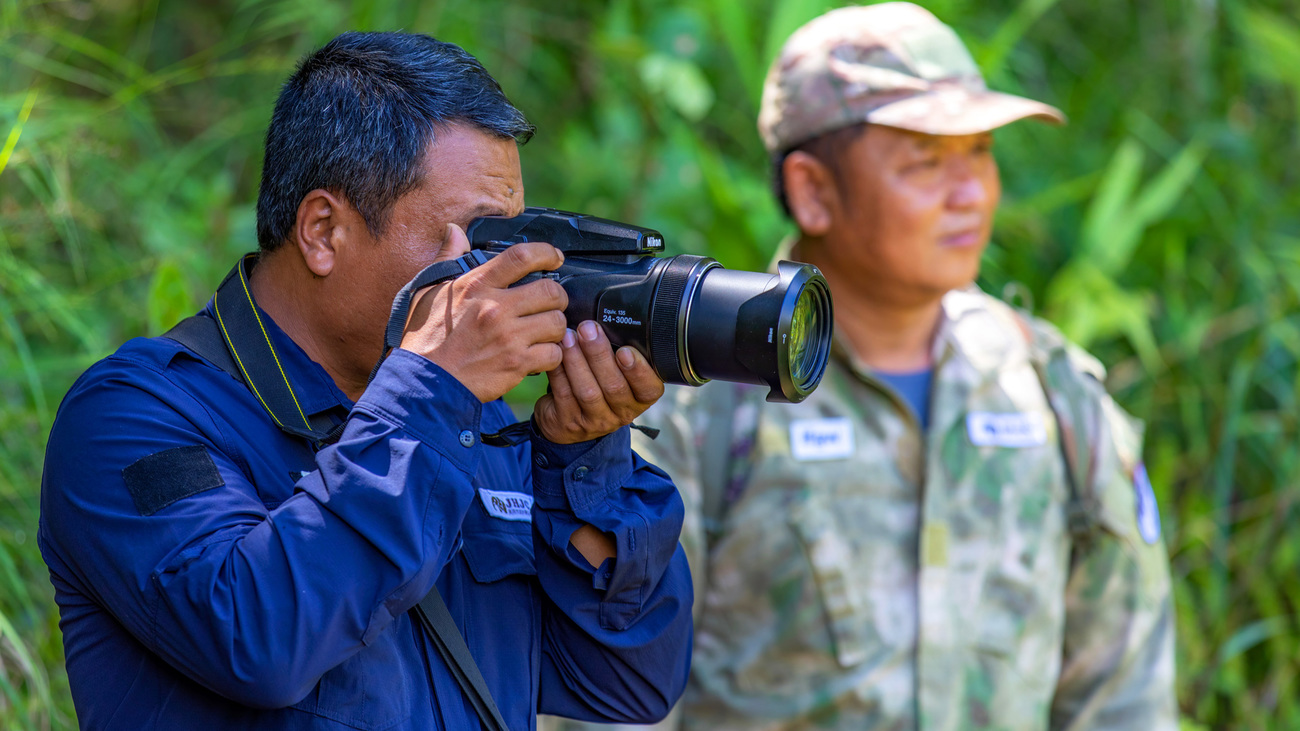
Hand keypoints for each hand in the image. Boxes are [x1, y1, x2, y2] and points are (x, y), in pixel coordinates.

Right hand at [399, 223, 567, 402]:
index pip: (521, 256)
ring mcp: (508, 337)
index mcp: (476, 285)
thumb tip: (454, 231)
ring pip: (556, 322)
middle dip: (557, 297)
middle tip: (551, 304)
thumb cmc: (424, 339)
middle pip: (551, 290)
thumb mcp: (429, 291)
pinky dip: (551, 355)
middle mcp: (496, 308)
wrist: (423, 383)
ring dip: (555, 327)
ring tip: (543, 332)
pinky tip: (538, 355)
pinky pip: (553, 353)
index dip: (546, 252)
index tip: (555, 257)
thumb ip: (447, 258)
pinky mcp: (516, 364)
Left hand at [534, 319, 664, 443]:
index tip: (625, 351)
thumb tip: (611, 313)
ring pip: (588, 391)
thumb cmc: (599, 382)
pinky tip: (555, 353)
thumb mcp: (618, 369)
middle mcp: (622, 412)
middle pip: (614, 386)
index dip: (638, 371)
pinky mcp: (570, 423)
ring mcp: (595, 421)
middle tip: (588, 329)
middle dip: (599, 355)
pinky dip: (559, 371)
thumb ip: (620, 349)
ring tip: (568, 337)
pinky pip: (564, 395)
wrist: (571, 418)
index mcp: (640, 397)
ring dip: (577, 360)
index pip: (648, 388)